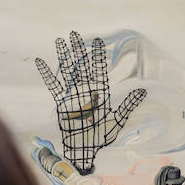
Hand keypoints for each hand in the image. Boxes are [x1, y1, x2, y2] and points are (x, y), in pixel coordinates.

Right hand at [35, 31, 145, 174]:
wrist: (84, 150)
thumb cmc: (101, 137)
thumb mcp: (117, 120)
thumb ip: (128, 105)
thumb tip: (142, 91)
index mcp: (99, 94)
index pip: (99, 71)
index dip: (98, 57)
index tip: (98, 42)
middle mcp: (86, 91)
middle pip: (81, 66)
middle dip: (78, 51)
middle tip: (74, 34)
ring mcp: (73, 96)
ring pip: (68, 72)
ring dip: (64, 58)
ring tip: (60, 42)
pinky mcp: (62, 104)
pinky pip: (54, 87)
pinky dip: (48, 75)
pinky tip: (41, 62)